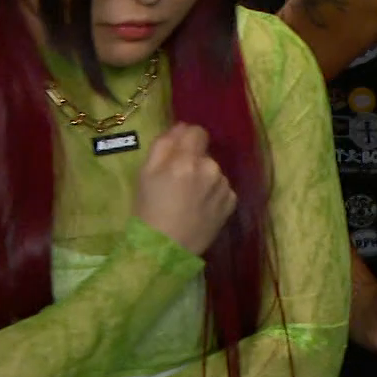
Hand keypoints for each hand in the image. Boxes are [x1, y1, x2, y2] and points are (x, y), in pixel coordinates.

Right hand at [134, 124, 237, 254]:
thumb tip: (181, 127)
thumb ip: (164, 144)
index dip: (187, 139)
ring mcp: (224, 186)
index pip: (197, 132)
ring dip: (204, 178)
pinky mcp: (231, 203)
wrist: (164, 249)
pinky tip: (199, 208)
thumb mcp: (145, 173)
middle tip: (177, 182)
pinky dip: (213, 194)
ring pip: (214, 172)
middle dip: (193, 162)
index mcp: (186, 159)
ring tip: (187, 199)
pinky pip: (222, 189)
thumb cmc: (148, 210)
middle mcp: (210, 169)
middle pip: (204, 154)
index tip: (178, 153)